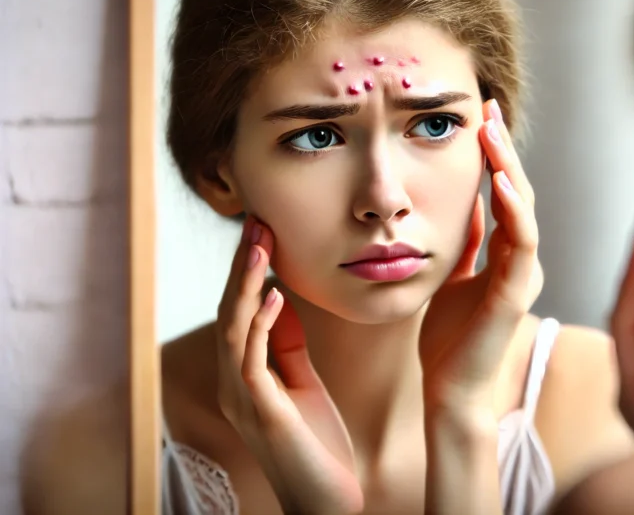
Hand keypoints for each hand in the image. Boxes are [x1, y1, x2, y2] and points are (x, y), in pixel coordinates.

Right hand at [216, 218, 362, 514]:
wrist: (327, 500)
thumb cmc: (317, 445)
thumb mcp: (302, 383)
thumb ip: (287, 345)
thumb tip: (279, 299)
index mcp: (246, 374)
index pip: (241, 310)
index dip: (249, 270)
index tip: (262, 229)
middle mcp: (235, 383)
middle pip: (230, 311)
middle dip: (243, 266)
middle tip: (256, 221)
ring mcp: (244, 398)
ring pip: (233, 329)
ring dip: (247, 285)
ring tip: (261, 246)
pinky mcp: (262, 413)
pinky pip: (252, 360)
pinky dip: (261, 324)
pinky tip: (275, 296)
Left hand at [419, 99, 542, 407]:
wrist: (448, 389)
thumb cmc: (448, 337)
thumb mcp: (452, 273)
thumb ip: (467, 239)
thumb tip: (469, 198)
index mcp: (507, 255)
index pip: (506, 192)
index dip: (496, 154)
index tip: (481, 115)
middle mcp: (521, 261)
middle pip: (517, 192)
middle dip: (503, 149)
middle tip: (488, 107)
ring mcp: (522, 276)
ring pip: (523, 209)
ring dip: (508, 168)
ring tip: (492, 131)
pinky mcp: (514, 294)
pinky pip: (520, 243)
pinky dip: (512, 210)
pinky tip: (497, 181)